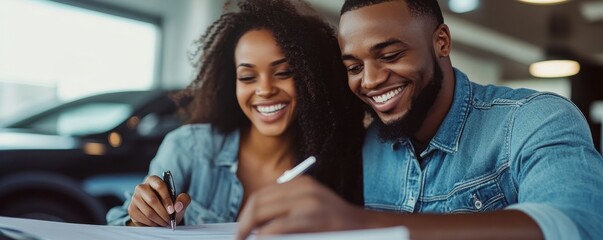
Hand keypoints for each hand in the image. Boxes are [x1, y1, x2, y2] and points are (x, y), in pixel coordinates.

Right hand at [127, 175, 190, 226]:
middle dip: (163, 212)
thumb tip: (177, 206)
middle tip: (169, 219)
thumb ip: (184, 200)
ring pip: (148, 211)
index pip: (160, 186)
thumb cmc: (170, 205)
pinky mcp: (131, 209)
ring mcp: (135, 198)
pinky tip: (157, 223)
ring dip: (159, 220)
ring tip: (165, 222)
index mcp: (154, 180)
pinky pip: (142, 218)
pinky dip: (152, 224)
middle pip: (152, 200)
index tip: (172, 210)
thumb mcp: (180, 201)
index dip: (167, 199)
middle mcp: (142, 187)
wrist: (160, 214)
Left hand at [236, 176, 364, 238]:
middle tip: (239, 236)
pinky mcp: (312, 219)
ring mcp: (308, 203)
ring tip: (245, 239)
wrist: (364, 228)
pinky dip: (265, 236)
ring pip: (263, 212)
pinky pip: (278, 227)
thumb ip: (287, 207)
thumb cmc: (334, 223)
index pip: (262, 194)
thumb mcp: (310, 206)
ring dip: (249, 228)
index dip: (247, 211)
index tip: (242, 226)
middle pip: (259, 201)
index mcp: (301, 183)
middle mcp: (303, 188)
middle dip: (244, 221)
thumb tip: (255, 221)